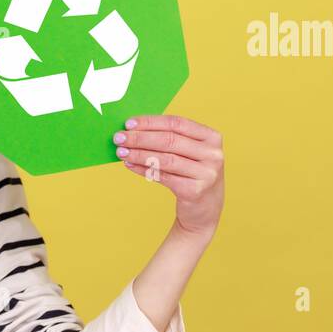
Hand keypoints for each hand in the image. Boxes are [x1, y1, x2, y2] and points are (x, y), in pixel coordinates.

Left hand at [114, 114, 223, 239]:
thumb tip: (133, 130)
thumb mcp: (188, 153)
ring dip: (139, 154)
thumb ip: (168, 139)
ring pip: (165, 159)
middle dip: (140, 138)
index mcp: (212, 137)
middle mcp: (213, 154)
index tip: (128, 123)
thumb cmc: (190, 174)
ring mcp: (206, 173)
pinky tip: (129, 165)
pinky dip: (143, 170)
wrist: (204, 209)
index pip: (177, 123)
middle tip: (119, 137)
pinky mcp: (195, 191)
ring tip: (121, 152)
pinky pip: (163, 177)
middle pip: (170, 140)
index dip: (151, 122)